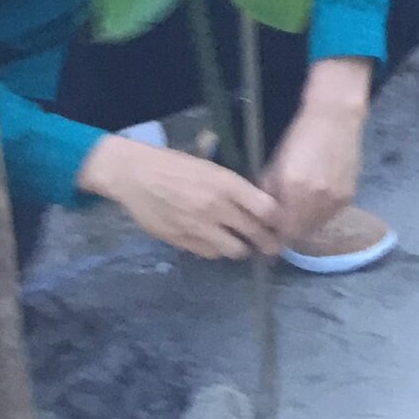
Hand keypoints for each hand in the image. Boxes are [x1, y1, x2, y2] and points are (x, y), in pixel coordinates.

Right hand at [77, 136, 278, 260]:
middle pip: (254, 233)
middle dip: (267, 242)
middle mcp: (215, 208)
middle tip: (272, 245)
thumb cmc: (177, 165)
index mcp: (227, 184)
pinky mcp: (180, 241)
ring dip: (240, 248)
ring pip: (233, 250)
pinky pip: (208, 253)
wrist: (136, 176)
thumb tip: (259, 205)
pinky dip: (216, 250)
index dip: (277, 220)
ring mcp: (197, 227)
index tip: (282, 224)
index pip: (265, 209)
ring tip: (243, 244)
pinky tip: (216, 242)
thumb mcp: (212, 168)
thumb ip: (235, 188)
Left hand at [258, 97, 364, 242]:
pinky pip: (329, 215)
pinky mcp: (349, 196)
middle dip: (288, 232)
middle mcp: (317, 199)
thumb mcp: (273, 166)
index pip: (282, 231)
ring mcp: (336, 199)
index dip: (272, 237)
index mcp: (294, 190)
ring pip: (315, 226)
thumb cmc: (297, 139)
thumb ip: (267, 197)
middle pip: (299, 232)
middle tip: (279, 225)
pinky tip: (314, 202)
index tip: (266, 235)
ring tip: (296, 213)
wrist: (334, 121)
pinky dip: (319, 214)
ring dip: (304, 224)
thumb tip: (260, 221)